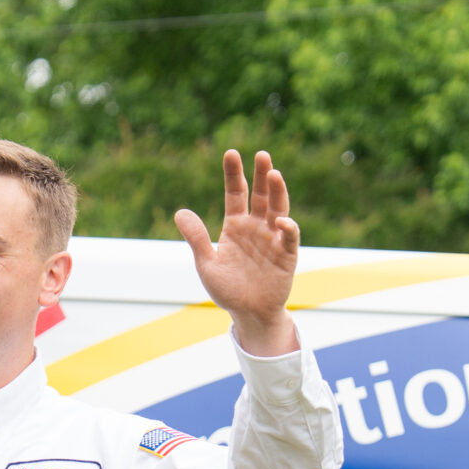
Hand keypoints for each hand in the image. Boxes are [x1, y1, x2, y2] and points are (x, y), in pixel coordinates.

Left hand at [174, 149, 300, 357]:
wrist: (248, 314)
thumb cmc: (227, 290)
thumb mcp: (207, 264)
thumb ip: (197, 238)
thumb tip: (179, 212)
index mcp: (235, 226)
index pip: (236, 194)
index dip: (234, 174)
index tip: (231, 154)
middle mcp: (256, 227)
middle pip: (260, 195)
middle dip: (262, 175)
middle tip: (261, 155)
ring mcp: (273, 239)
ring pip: (278, 209)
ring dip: (278, 192)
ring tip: (274, 174)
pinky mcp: (287, 255)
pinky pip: (289, 238)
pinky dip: (287, 228)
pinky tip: (281, 221)